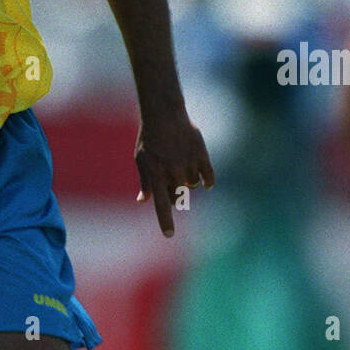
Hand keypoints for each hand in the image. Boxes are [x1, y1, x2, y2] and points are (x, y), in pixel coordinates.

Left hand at [134, 115, 214, 236]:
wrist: (165, 115)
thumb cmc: (150, 138)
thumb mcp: (141, 159)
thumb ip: (145, 181)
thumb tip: (142, 200)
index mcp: (155, 175)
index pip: (160, 204)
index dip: (165, 220)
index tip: (169, 235)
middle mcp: (172, 172)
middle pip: (177, 197)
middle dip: (174, 193)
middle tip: (170, 179)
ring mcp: (188, 164)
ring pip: (192, 186)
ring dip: (188, 182)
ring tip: (181, 166)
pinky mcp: (202, 156)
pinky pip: (208, 178)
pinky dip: (207, 181)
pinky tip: (205, 181)